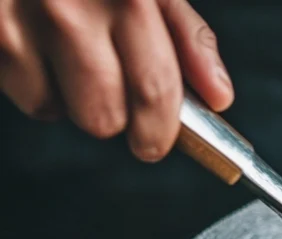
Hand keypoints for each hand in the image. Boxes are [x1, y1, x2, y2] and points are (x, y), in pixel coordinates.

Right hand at [0, 0, 233, 161]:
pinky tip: (39, 45)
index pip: (155, 88)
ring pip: (59, 110)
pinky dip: (33, 81)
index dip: (159, 130)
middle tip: (113, 100)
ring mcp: (24, 19)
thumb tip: (220, 96)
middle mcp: (77, 7)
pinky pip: (22, 91)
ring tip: (71, 57)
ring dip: (71, 100)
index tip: (154, 142)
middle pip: (104, 116)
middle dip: (115, 120)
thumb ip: (189, 38)